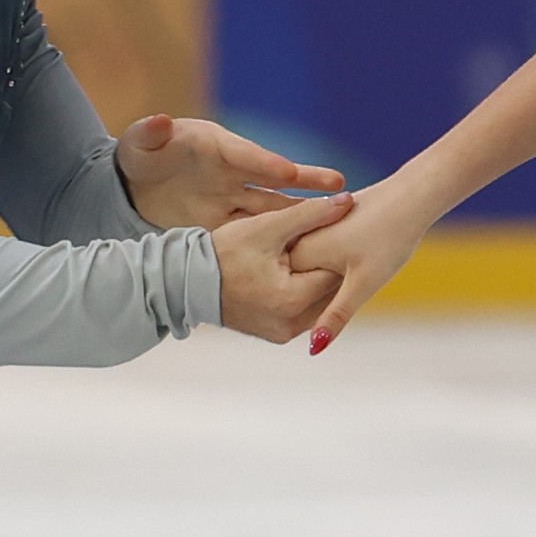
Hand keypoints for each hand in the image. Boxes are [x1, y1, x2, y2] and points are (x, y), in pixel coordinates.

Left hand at [116, 114, 346, 231]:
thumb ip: (148, 134)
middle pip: (272, 180)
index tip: (290, 173)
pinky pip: (256, 232)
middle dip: (305, 183)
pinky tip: (303, 250)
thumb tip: (160, 123)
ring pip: (272, 208)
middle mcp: (231, 172)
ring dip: (300, 214)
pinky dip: (279, 239)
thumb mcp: (138, 144)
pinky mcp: (226, 223)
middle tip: (340, 187)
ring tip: (336, 218)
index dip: (267, 163)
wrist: (131, 188)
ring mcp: (231, 198)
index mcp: (215, 147)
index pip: (246, 156)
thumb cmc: (138, 157)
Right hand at [214, 191, 352, 342]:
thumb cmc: (223, 252)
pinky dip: (306, 293)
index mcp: (292, 299)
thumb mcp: (267, 227)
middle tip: (339, 241)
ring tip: (322, 255)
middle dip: (334, 267)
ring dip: (320, 281)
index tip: (342, 231)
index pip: (338, 272)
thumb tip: (347, 201)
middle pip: (331, 292)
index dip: (341, 249)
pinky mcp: (276, 335)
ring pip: (319, 303)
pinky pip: (304, 312)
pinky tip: (304, 272)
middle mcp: (291, 324)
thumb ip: (310, 214)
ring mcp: (283, 333)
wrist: (188, 281)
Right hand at [287, 168, 444, 353]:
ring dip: (329, 283)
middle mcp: (293, 245)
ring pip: (311, 276)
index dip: (323, 306)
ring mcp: (304, 238)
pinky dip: (334, 269)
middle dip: (325, 296)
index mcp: (296, 255)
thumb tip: (316, 348)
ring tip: (362, 265)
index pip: (297, 299)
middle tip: (363, 270)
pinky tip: (359, 260)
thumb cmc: (390, 236)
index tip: (355, 286)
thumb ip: (336, 315)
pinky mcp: (317, 233)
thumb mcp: (363, 283)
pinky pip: (318, 263)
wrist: (409, 195)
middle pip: (303, 288)